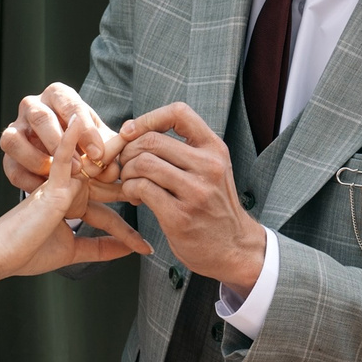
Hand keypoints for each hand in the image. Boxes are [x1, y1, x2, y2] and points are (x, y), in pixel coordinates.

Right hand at [0, 112, 148, 277]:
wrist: (2, 257)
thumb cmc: (29, 253)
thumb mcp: (73, 252)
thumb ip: (100, 248)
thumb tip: (129, 250)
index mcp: (74, 203)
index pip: (109, 206)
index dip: (129, 214)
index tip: (149, 230)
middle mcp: (70, 189)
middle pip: (106, 177)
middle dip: (127, 173)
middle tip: (153, 164)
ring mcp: (61, 183)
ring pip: (90, 161)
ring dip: (111, 152)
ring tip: (133, 141)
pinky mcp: (50, 181)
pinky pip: (63, 154)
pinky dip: (71, 138)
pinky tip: (81, 119)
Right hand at [1, 84, 113, 194]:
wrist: (66, 153)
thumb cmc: (84, 141)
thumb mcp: (100, 141)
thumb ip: (109, 153)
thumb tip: (111, 170)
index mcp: (58, 95)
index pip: (69, 105)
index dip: (84, 130)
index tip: (98, 154)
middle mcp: (33, 106)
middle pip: (39, 117)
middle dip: (59, 144)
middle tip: (78, 167)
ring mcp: (15, 128)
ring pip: (13, 139)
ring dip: (36, 159)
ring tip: (56, 175)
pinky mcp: (8, 153)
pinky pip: (10, 165)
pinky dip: (27, 179)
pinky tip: (45, 187)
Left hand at [111, 102, 266, 294]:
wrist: (234, 248)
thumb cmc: (213, 207)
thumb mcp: (211, 170)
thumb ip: (184, 150)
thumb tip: (135, 130)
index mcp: (214, 150)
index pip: (179, 113)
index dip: (148, 118)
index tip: (133, 133)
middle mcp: (208, 166)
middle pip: (152, 140)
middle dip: (129, 151)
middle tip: (127, 166)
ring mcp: (196, 191)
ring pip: (143, 163)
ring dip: (128, 173)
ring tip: (132, 184)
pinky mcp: (180, 216)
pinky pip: (142, 189)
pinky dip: (130, 190)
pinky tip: (136, 198)